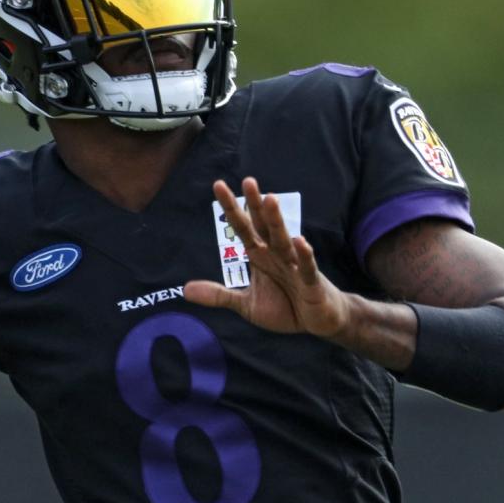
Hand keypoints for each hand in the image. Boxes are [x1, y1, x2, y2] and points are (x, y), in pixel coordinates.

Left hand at [184, 178, 355, 341]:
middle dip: (255, 205)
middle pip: (263, 226)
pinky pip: (307, 268)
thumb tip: (185, 290)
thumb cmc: (285, 307)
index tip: (219, 186)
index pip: (243, 228)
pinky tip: (300, 241)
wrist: (318, 321)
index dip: (231, 209)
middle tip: (248, 181)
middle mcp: (276, 255)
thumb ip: (219, 295)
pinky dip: (304, 256)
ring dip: (277, 221)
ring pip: (284, 241)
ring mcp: (295, 267)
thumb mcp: (246, 304)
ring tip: (270, 199)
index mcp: (260, 256)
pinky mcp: (311, 283)